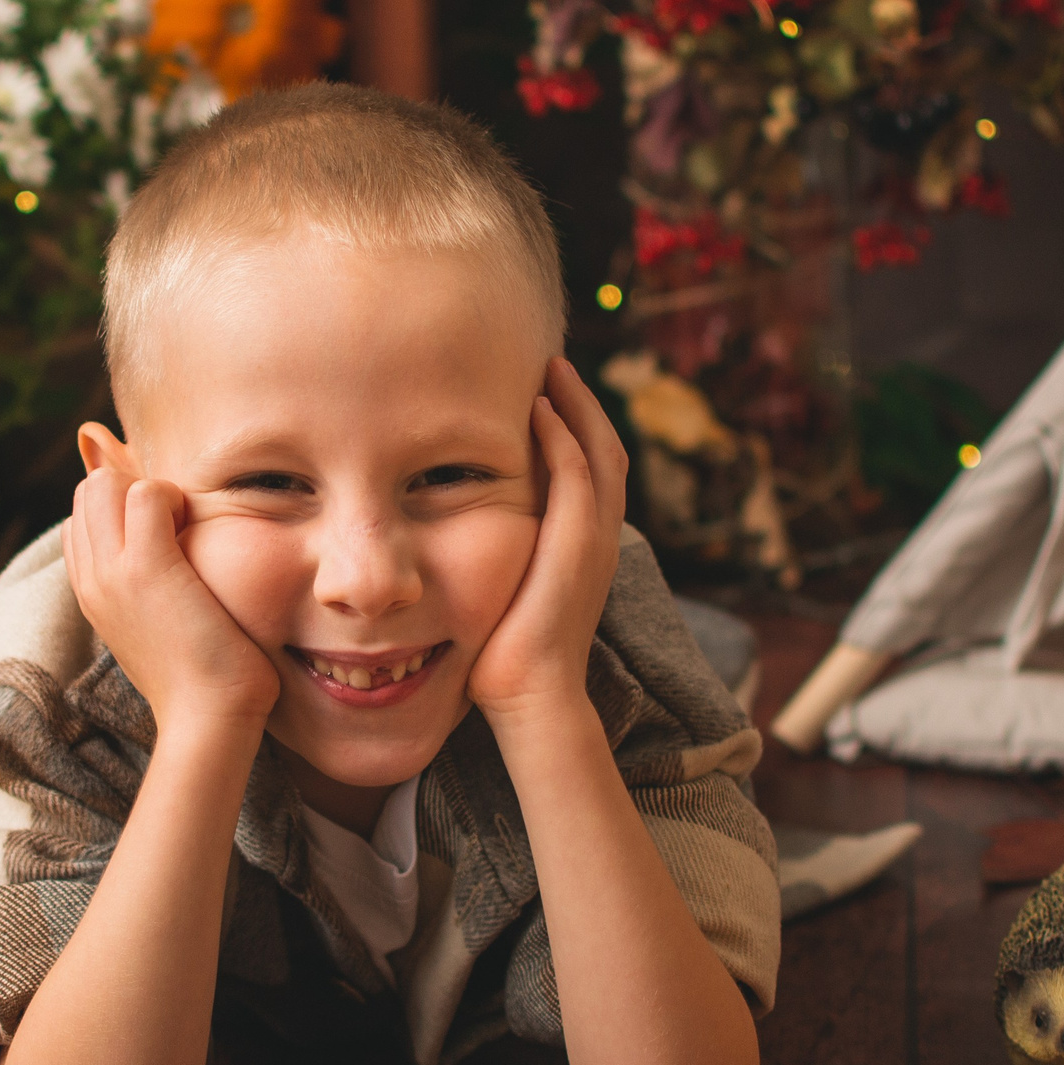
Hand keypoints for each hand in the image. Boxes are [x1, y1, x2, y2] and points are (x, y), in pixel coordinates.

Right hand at [65, 466, 281, 736]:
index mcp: (89, 594)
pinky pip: (146, 492)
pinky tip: (195, 530)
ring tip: (183, 529)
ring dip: (152, 491)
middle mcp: (90, 579)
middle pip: (87, 491)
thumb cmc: (198, 679)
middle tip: (175, 527)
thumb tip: (165, 572)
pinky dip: (174, 496)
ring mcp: (112, 572)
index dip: (121, 512)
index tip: (162, 537)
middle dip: (132, 491)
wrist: (207, 720)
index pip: (80, 520)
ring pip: (105, 483)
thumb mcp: (155, 632)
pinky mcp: (147, 567)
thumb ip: (144, 596)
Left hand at [468, 358, 628, 725]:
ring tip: (552, 370)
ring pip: (600, 453)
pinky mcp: (579, 548)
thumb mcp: (507, 594)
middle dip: (582, 405)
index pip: (591, 472)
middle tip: (554, 364)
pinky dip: (565, 438)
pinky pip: (579, 478)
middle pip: (605, 450)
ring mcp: (596, 542)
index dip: (575, 429)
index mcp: (585, 548)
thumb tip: (457, 543)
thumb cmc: (507, 659)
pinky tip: (540, 408)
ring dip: (577, 407)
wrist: (531, 700)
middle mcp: (600, 539)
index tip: (545, 394)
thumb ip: (500, 560)